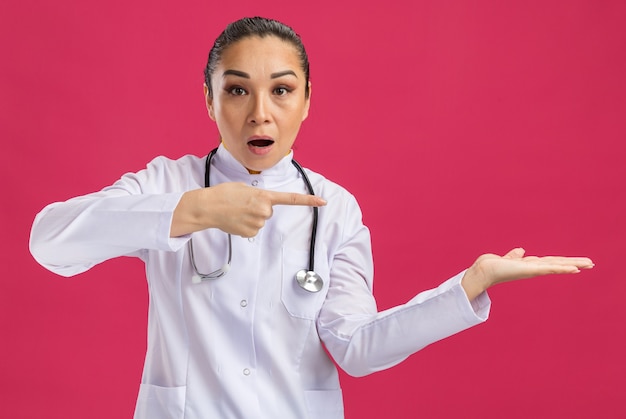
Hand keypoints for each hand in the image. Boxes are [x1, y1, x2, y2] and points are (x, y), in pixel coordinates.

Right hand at [171, 182, 326, 237]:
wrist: (208, 207)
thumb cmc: (224, 194)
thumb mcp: (245, 187)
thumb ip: (258, 195)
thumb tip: (262, 206)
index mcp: (264, 196)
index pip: (291, 199)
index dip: (308, 200)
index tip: (323, 202)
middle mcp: (264, 210)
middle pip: (269, 211)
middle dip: (259, 208)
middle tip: (242, 204)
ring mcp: (258, 223)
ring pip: (260, 220)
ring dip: (250, 216)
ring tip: (236, 211)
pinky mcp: (250, 233)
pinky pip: (253, 229)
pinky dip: (245, 225)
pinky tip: (235, 220)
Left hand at [461, 248, 593, 300]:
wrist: (485, 270)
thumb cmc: (494, 266)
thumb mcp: (508, 259)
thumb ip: (515, 256)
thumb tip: (521, 250)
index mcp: (530, 265)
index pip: (551, 262)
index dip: (564, 262)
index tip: (577, 263)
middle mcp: (534, 268)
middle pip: (558, 264)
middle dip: (574, 263)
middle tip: (591, 263)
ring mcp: (534, 270)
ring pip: (557, 266)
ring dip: (573, 265)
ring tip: (589, 264)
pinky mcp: (531, 270)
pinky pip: (550, 269)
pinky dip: (562, 268)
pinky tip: (574, 269)